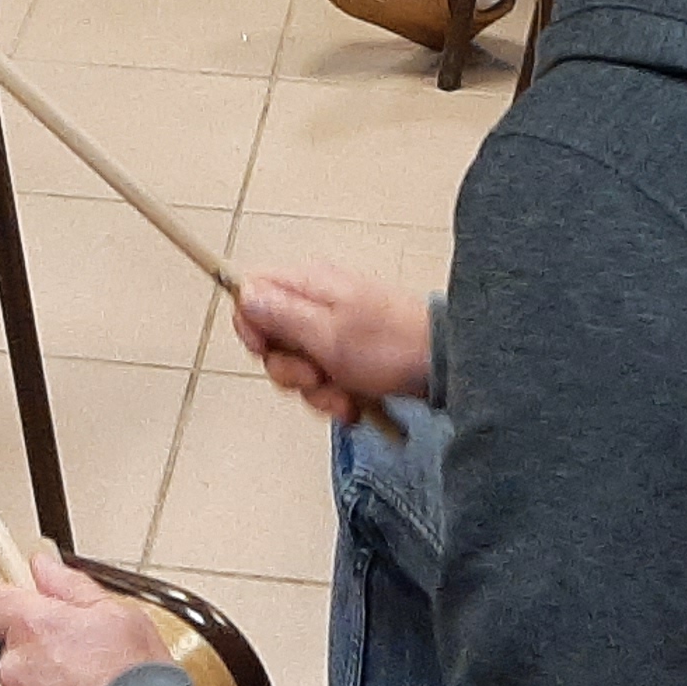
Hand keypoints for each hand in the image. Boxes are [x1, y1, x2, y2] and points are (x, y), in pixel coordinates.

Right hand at [231, 262, 431, 423]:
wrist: (442, 366)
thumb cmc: (391, 345)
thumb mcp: (327, 333)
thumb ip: (281, 315)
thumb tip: (244, 293)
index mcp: (308, 284)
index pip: (251, 292)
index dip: (251, 327)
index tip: (268, 351)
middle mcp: (315, 301)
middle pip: (271, 338)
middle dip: (289, 370)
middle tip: (316, 375)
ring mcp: (332, 329)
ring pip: (296, 365)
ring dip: (315, 390)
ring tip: (343, 393)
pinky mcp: (347, 354)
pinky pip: (321, 380)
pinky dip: (334, 396)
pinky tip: (353, 401)